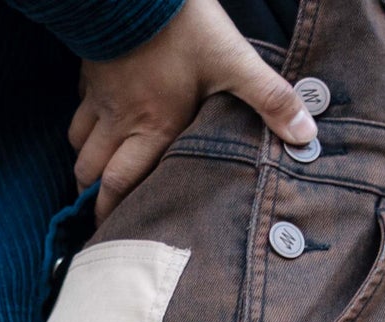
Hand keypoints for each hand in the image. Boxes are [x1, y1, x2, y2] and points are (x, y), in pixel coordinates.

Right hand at [70, 0, 315, 222]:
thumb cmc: (183, 26)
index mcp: (153, 128)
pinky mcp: (90, 69)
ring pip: (79, 140)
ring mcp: (100, 94)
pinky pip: (79, 105)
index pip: (121, 182)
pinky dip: (84, 119)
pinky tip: (96, 119)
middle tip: (97, 211)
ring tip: (94, 172)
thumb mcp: (234, 61)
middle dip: (92, 194)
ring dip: (86, 159)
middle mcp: (121, 119)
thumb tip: (306, 134)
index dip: (111, 211)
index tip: (109, 232)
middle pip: (91, 169)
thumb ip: (269, 99)